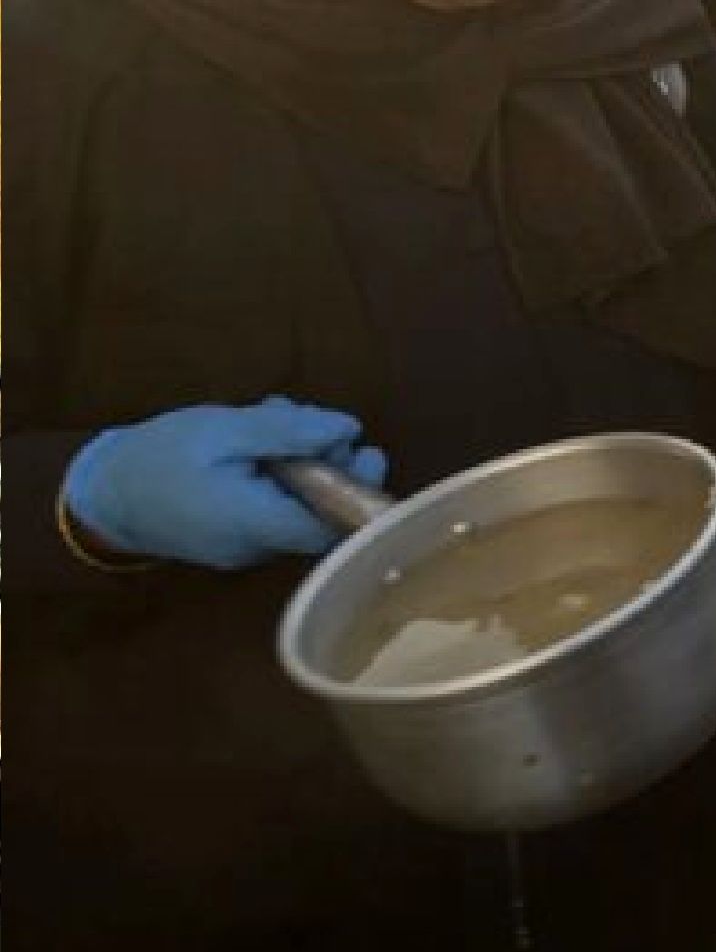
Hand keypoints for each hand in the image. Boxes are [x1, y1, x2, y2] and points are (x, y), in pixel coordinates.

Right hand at [63, 398, 388, 570]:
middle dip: (331, 464)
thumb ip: (287, 431)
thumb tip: (349, 430)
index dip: (360, 490)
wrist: (97, 495)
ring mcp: (246, 549)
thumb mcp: (222, 429)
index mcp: (256, 524)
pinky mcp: (236, 540)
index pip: (334, 525)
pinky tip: (261, 440)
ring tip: (278, 417)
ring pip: (299, 508)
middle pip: (321, 513)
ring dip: (303, 463)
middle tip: (312, 421)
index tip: (366, 450)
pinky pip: (274, 510)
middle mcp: (258, 548)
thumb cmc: (157, 457)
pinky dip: (280, 476)